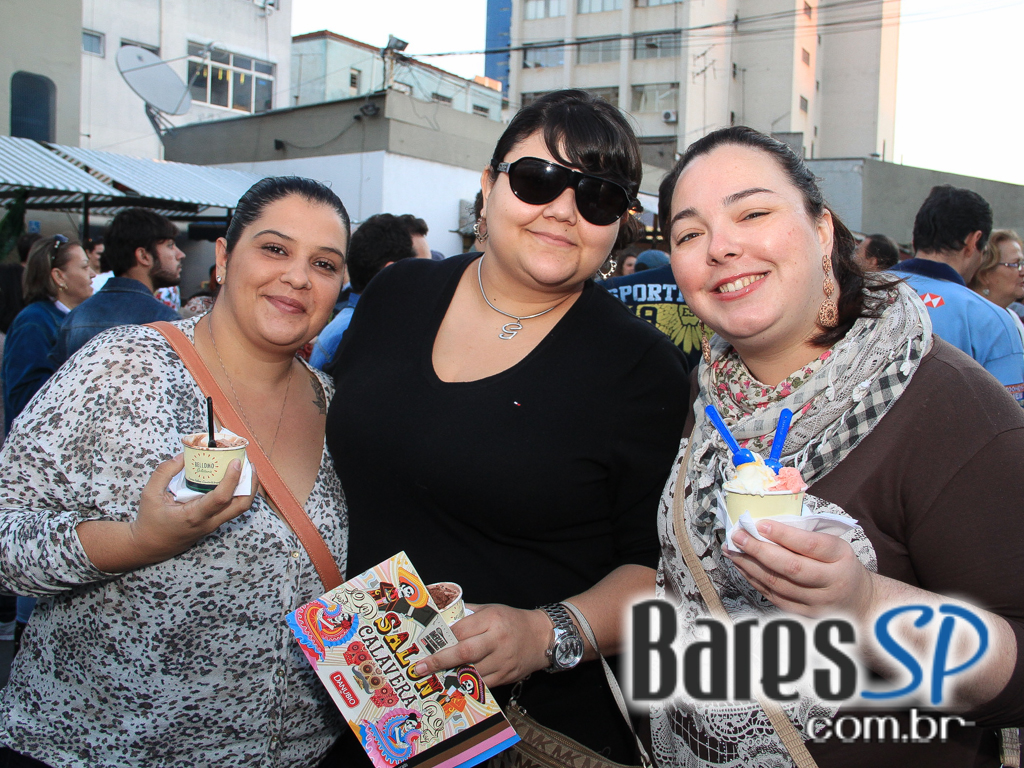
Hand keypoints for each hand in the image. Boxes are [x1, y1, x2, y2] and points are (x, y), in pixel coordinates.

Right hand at [127, 454, 257, 565]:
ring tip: (246, 468)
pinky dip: (239, 492)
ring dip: (248, 488)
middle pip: (242, 505)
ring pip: (241, 507)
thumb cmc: (150, 521)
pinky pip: (233, 508)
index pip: (221, 499)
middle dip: (251, 483)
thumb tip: (183, 456)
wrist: (150, 546)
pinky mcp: (214, 523)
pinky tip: (234, 478)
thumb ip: (164, 472)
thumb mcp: (150, 494)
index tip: (236, 462)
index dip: (232, 479)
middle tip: (247, 462)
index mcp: (194, 516)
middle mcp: (209, 521)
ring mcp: (214, 524)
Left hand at [412, 603, 550, 688]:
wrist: (541, 636)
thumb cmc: (511, 621)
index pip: (461, 630)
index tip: (425, 645)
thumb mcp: (491, 609)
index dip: (442, 639)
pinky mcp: (506, 675)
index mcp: (492, 619)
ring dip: (450, 675)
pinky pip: (482, 683)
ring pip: (471, 671)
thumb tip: (442, 618)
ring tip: (433, 676)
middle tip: (420, 668)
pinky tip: (453, 683)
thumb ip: (468, 614)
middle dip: (439, 661)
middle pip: (464, 652)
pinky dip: (466, 684)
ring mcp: (503, 660)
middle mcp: (497, 639)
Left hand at [726, 521, 873, 618]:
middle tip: (737, 536)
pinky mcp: (804, 615)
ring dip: (749, 565)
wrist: (859, 601)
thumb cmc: (841, 565)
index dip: (783, 535)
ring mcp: (818, 602)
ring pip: (777, 584)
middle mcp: (832, 582)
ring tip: (732, 550)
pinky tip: (742, 567)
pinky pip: (773, 596)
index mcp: (841, 558)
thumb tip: (766, 524)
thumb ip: (807, 536)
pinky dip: (754, 580)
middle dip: (758, 550)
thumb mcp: (835, 546)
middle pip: (790, 567)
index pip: (810, 545)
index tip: (760, 524)